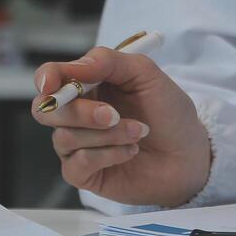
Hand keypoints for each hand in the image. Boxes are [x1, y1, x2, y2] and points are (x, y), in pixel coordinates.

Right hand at [32, 47, 211, 207]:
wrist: (190, 155)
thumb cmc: (169, 114)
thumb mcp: (147, 75)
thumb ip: (109, 61)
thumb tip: (76, 66)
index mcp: (86, 85)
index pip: (50, 77)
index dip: (46, 78)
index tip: (51, 83)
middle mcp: (75, 114)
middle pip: (45, 110)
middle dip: (79, 112)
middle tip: (113, 115)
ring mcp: (76, 145)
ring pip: (65, 137)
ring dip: (108, 135)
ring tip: (138, 132)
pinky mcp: (83, 173)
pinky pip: (78, 163)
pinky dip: (108, 155)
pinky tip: (129, 152)